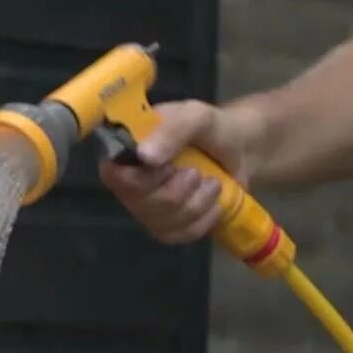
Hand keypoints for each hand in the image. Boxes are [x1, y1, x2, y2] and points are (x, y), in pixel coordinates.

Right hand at [99, 100, 262, 244]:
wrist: (240, 152)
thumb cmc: (213, 130)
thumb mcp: (197, 117)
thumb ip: (172, 130)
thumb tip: (144, 156)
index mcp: (128, 150)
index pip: (112, 175)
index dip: (139, 179)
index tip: (168, 168)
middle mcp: (128, 182)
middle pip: (139, 204)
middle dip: (178, 191)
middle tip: (197, 173)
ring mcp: (145, 208)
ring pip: (161, 222)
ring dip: (196, 204)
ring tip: (212, 184)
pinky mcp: (165, 227)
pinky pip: (176, 235)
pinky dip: (201, 221)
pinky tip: (212, 205)